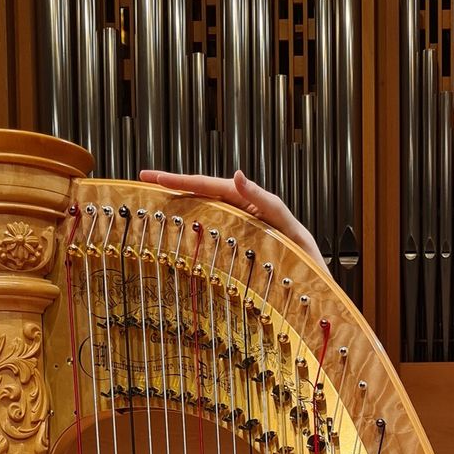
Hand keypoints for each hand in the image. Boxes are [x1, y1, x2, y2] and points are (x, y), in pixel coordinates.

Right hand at [139, 167, 328, 275]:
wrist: (311, 278)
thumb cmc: (303, 251)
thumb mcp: (284, 223)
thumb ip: (264, 200)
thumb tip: (237, 175)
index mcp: (245, 202)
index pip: (206, 185)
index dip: (178, 180)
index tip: (152, 177)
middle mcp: (238, 212)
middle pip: (198, 195)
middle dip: (171, 189)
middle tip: (142, 184)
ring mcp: (235, 229)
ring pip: (200, 212)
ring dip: (177, 207)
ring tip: (151, 205)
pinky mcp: (235, 247)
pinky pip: (208, 234)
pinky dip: (189, 231)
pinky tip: (174, 237)